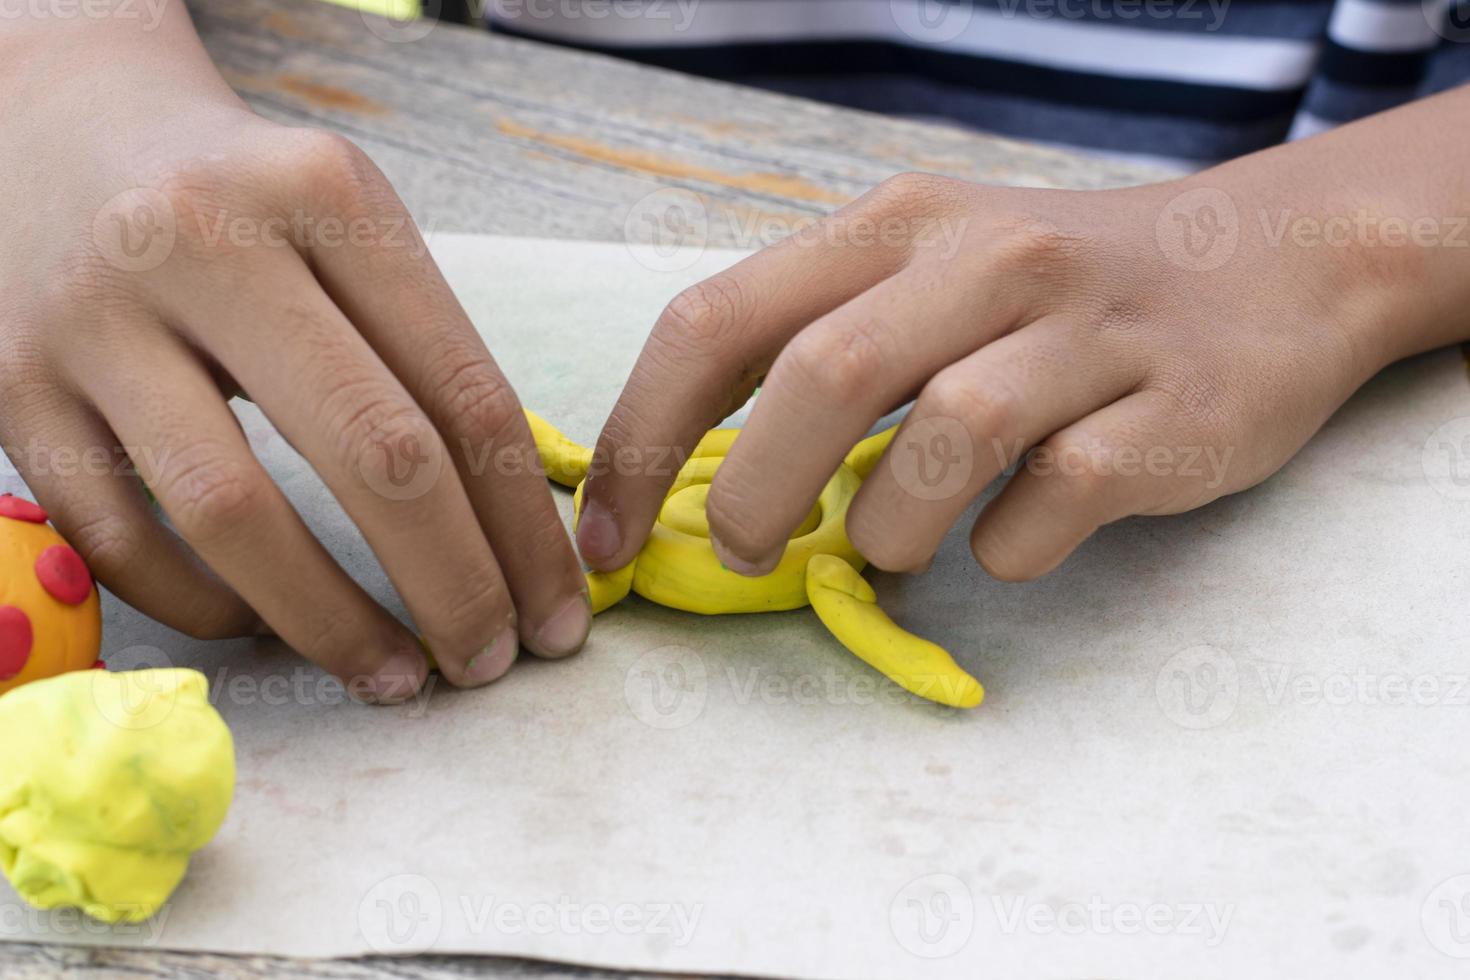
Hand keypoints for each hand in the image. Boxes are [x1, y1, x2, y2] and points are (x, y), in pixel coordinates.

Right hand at [0, 8, 589, 699]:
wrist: (60, 133)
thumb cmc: (244, 206)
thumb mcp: (351, 228)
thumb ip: (428, 354)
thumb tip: (517, 535)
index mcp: (325, 196)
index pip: (465, 395)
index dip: (527, 530)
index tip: (560, 614)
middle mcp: (204, 242)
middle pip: (376, 456)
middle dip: (456, 587)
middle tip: (491, 662)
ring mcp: (95, 318)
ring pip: (235, 514)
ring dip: (335, 623)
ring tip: (398, 677)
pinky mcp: (16, 389)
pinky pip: (121, 540)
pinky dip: (209, 607)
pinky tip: (269, 626)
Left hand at [578, 91, 1469, 581]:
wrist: (1270, 261)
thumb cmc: (1056, 288)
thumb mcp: (929, 272)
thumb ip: (818, 346)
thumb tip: (701, 478)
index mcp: (895, 223)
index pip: (717, 319)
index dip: (640, 438)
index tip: (610, 536)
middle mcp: (985, 259)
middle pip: (822, 377)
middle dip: (755, 492)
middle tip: (751, 552)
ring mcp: (1086, 333)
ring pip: (945, 441)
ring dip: (887, 529)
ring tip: (890, 545)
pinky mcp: (1170, 415)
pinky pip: (1053, 507)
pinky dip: (1006, 550)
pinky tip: (1010, 535)